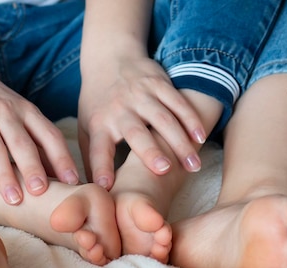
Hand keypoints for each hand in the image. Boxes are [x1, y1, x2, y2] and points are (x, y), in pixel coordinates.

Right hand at [0, 1, 79, 204]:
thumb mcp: (17, 111)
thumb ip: (35, 138)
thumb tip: (59, 173)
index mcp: (26, 110)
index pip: (50, 135)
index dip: (63, 158)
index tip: (73, 182)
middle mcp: (6, 111)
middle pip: (23, 143)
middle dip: (34, 169)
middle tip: (42, 192)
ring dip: (5, 175)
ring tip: (13, 199)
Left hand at [78, 55, 205, 188]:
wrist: (109, 57)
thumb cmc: (97, 103)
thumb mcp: (86, 127)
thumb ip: (90, 158)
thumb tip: (92, 192)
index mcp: (99, 123)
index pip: (98, 149)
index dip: (101, 167)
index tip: (105, 186)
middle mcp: (119, 109)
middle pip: (136, 132)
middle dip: (150, 151)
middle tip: (164, 170)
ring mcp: (140, 95)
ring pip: (163, 120)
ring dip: (180, 142)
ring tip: (193, 166)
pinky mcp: (158, 83)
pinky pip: (178, 102)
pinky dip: (191, 120)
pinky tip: (201, 138)